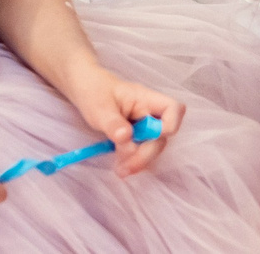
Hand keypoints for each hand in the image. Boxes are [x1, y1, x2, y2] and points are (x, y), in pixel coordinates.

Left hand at [61, 62, 183, 176]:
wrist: (85, 89)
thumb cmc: (94, 92)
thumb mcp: (100, 108)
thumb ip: (114, 123)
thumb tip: (126, 138)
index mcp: (146, 99)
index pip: (173, 109)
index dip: (170, 125)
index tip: (151, 138)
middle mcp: (150, 112)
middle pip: (163, 135)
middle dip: (147, 153)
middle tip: (126, 168)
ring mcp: (144, 124)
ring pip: (153, 145)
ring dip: (140, 160)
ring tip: (120, 170)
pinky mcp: (135, 135)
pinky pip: (141, 148)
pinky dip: (133, 159)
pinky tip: (120, 165)